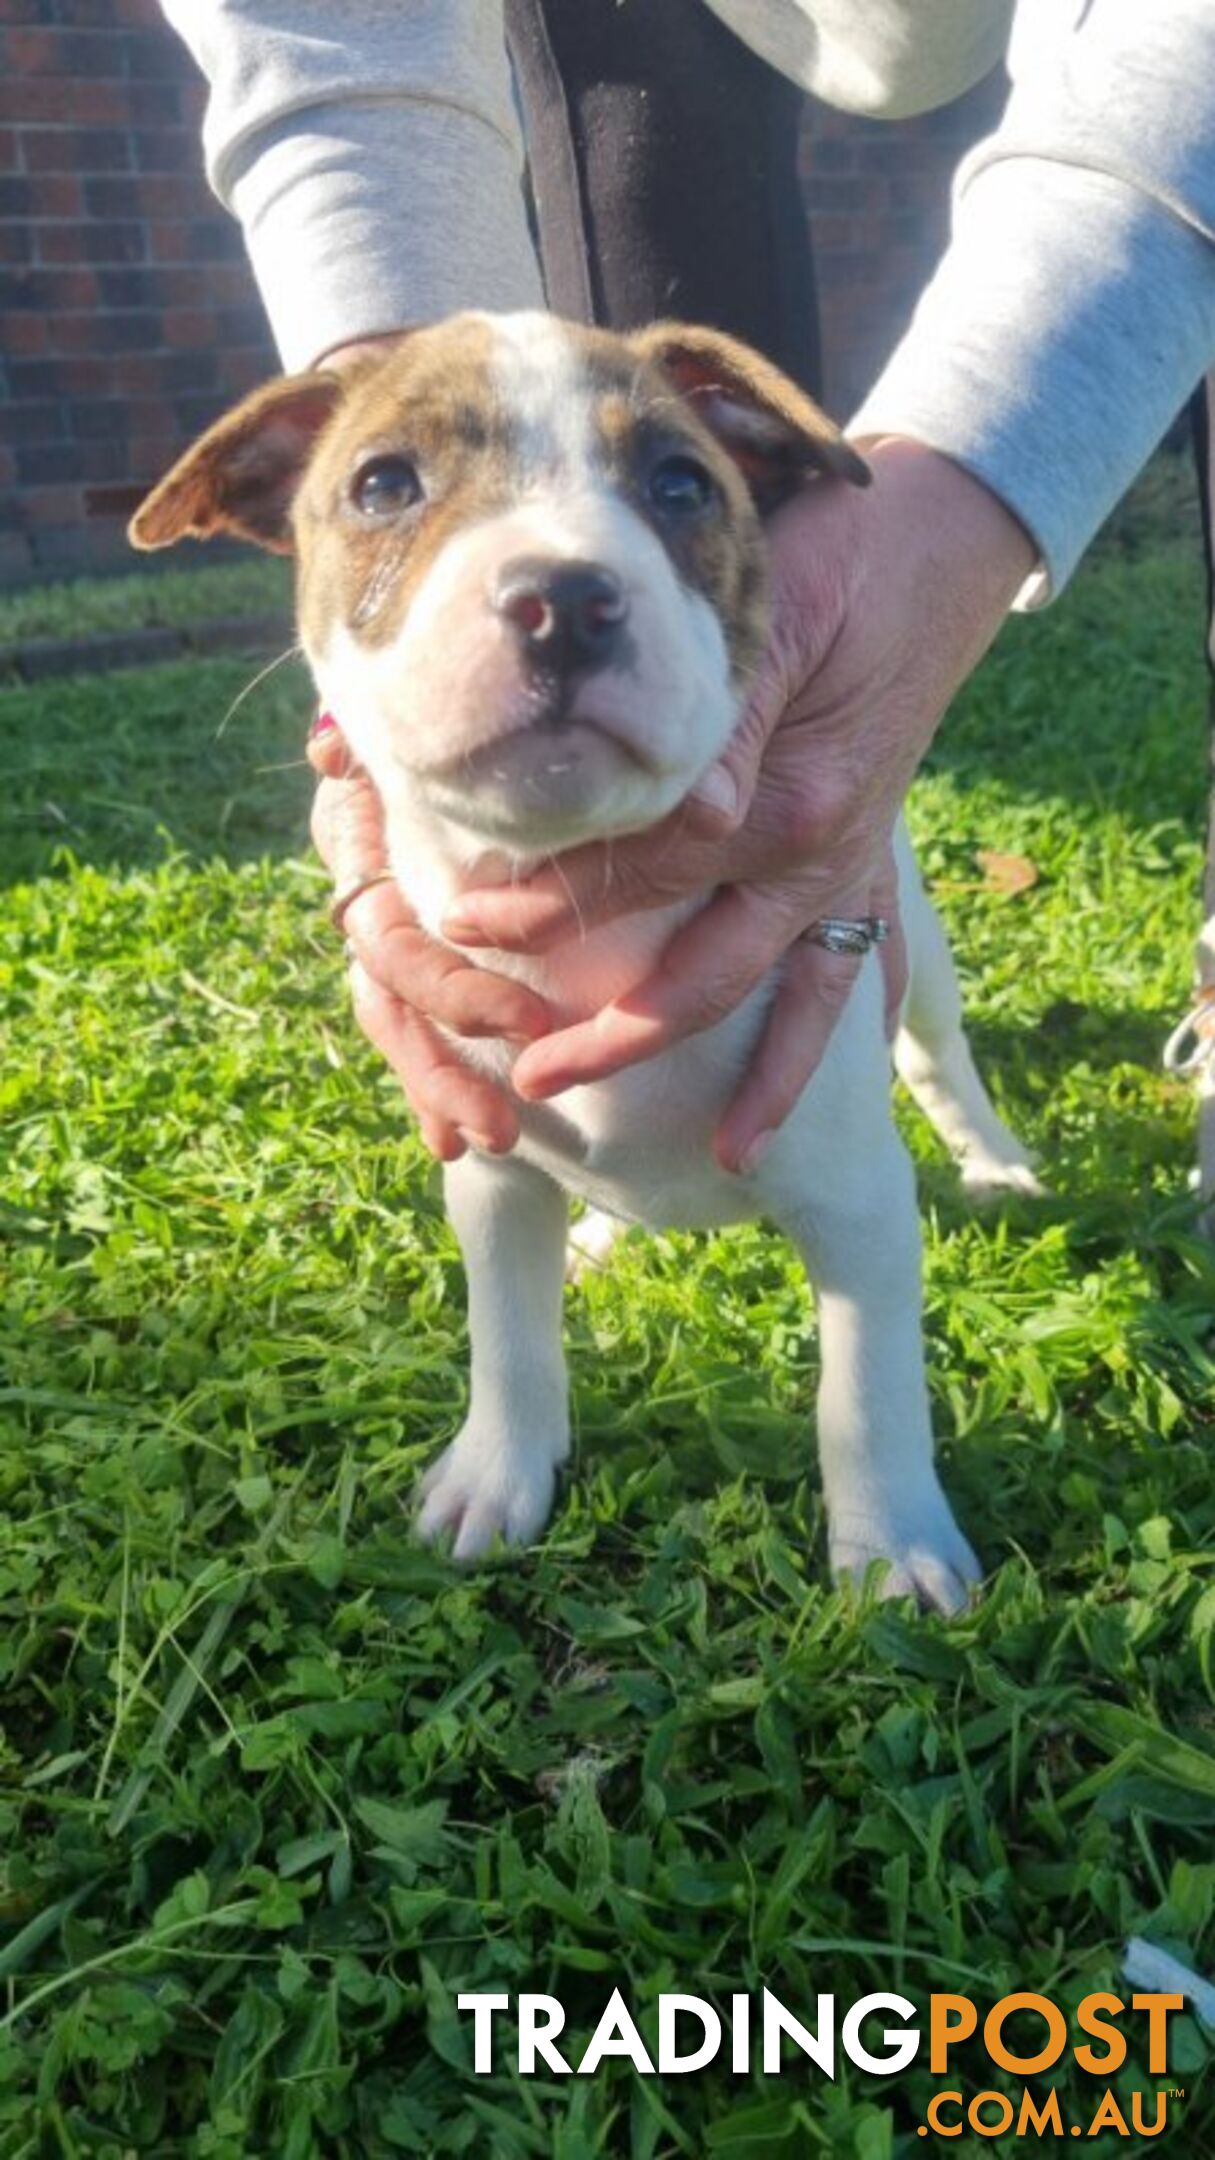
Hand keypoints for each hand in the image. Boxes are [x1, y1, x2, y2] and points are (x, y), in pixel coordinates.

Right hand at [308, 719, 550, 1160]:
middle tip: (504, 1123)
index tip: (524, 1021)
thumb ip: (373, 735)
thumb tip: (329, 751)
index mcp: (368, 845)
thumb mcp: (420, 721)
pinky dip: (430, 1087)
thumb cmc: (459, 704)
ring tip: (492, 1141)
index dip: (451, 988)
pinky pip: (413, 1030)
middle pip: (394, 999)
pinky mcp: (419, 955)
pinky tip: (448, 1144)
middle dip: (444, 1064)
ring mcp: (387, 929)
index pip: (394, 941)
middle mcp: (368, 895)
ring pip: (396, 1023)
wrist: (478, 701)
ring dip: (437, 1086)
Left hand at [439, 439, 1035, 1170]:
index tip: (460, 923)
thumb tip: (694, 817)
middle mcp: (821, 854)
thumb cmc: (822, 562)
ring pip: (792, 1004)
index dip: (546, 904)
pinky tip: (795, 1112)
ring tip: (717, 1160)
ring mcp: (850, 870)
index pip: (641, 876)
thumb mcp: (763, 617)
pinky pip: (861, 976)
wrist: (930, 546)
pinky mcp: (869, 867)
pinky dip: (832, 1046)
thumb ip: (720, 723)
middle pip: (705, 973)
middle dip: (613, 1031)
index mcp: (781, 798)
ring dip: (755, 1084)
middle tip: (530, 1076)